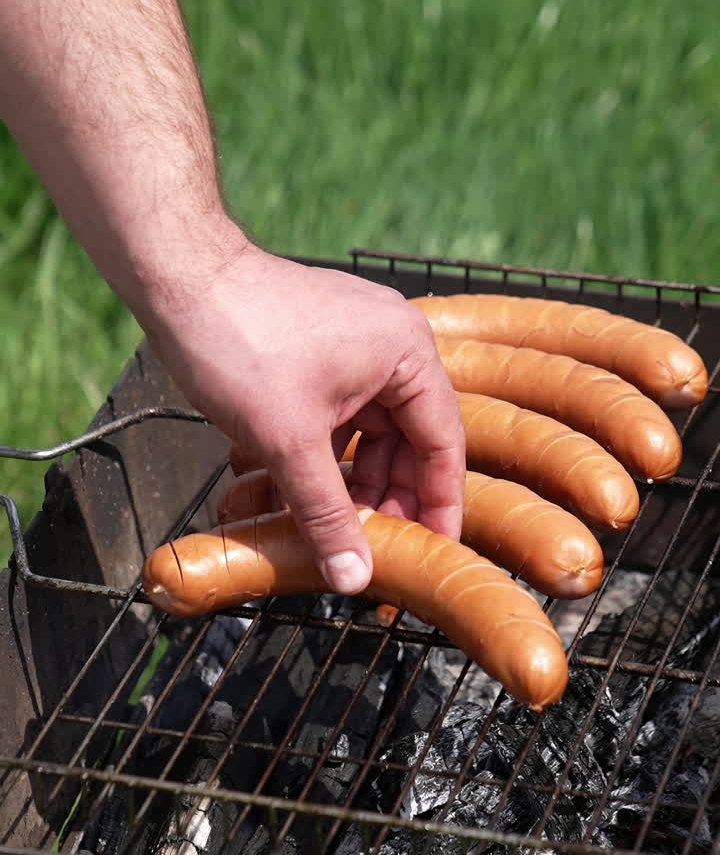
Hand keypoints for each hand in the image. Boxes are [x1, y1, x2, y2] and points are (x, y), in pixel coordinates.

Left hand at [144, 223, 464, 595]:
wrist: (178, 278)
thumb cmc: (240, 340)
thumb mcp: (288, 442)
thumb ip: (327, 513)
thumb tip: (353, 577)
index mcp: (407, 355)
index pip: (443, 445)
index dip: (438, 506)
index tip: (433, 556)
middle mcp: (392, 345)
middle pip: (408, 440)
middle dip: (387, 498)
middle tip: (372, 553)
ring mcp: (355, 345)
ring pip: (369, 432)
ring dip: (350, 482)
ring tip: (331, 531)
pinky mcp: (320, 350)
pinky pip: (337, 415)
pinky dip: (323, 455)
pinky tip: (298, 495)